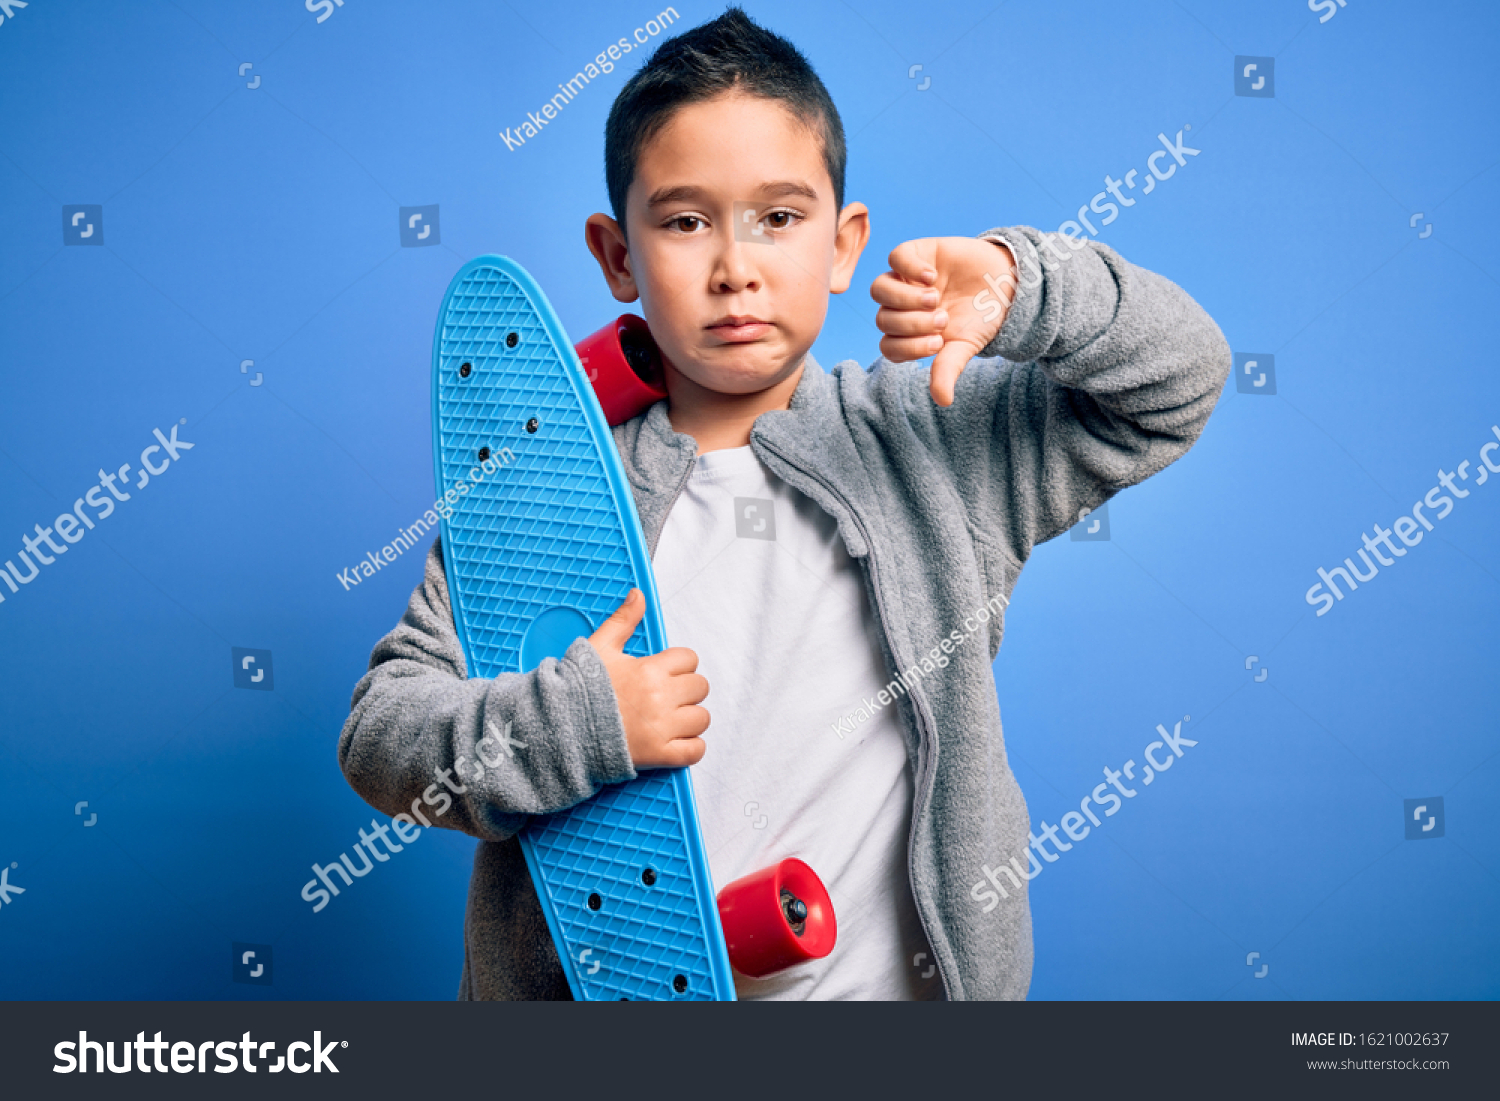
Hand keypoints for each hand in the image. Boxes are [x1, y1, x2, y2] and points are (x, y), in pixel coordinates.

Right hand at [588, 588, 709, 768]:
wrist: (560, 727)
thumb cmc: (578, 689)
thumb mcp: (599, 647)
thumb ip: (623, 620)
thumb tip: (638, 595)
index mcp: (650, 670)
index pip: (689, 659)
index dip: (679, 664)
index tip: (665, 672)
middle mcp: (661, 698)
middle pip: (700, 687)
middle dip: (687, 689)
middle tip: (667, 695)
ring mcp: (662, 728)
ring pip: (702, 718)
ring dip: (690, 718)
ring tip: (671, 719)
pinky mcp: (659, 754)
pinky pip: (695, 751)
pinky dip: (691, 747)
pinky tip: (676, 741)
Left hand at [870, 236, 1016, 405]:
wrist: (1004, 283)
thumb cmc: (980, 318)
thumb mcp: (965, 346)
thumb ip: (948, 369)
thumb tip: (943, 401)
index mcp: (908, 334)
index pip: (889, 347)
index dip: (908, 347)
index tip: (938, 343)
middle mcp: (901, 308)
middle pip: (882, 319)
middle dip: (912, 323)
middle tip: (943, 319)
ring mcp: (905, 279)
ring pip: (879, 289)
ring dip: (904, 298)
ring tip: (935, 298)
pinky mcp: (916, 253)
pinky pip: (895, 257)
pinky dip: (910, 268)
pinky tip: (933, 276)